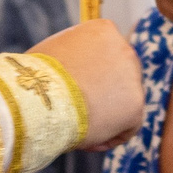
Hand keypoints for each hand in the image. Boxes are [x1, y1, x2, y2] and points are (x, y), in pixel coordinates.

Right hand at [32, 18, 143, 149]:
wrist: (39, 99)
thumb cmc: (35, 78)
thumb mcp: (53, 54)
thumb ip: (72, 58)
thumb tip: (70, 70)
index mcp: (103, 30)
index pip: (105, 56)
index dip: (89, 78)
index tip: (72, 93)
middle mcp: (124, 48)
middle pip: (118, 78)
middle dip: (101, 98)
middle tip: (77, 114)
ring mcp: (133, 77)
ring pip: (124, 104)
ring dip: (104, 119)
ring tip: (77, 130)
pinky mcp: (137, 105)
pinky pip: (127, 127)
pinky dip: (109, 137)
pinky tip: (87, 141)